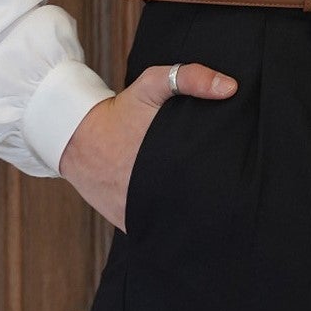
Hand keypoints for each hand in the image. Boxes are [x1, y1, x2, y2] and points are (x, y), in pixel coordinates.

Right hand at [57, 62, 237, 230]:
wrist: (76, 138)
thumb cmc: (120, 111)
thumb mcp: (152, 83)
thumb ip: (189, 78)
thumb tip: (230, 88)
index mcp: (169, 157)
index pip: (211, 177)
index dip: (225, 176)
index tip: (233, 172)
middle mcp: (155, 190)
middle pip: (199, 203)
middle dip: (212, 196)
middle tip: (222, 188)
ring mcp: (140, 212)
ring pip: (178, 222)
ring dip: (190, 216)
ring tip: (201, 204)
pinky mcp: (128, 224)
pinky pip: (156, 231)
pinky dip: (166, 227)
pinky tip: (176, 218)